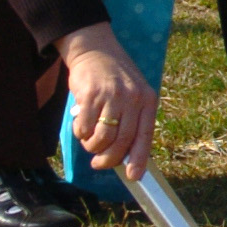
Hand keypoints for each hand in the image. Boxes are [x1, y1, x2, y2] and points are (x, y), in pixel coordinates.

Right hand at [58, 23, 159, 179]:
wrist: (96, 51)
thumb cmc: (115, 79)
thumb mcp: (133, 95)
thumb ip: (132, 120)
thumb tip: (126, 156)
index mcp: (147, 100)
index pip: (145, 135)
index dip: (139, 159)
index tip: (133, 176)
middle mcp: (132, 99)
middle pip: (122, 142)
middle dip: (108, 159)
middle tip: (98, 163)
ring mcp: (111, 97)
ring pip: (102, 138)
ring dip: (92, 146)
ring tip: (89, 141)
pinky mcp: (90, 96)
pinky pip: (84, 128)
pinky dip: (80, 133)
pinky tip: (81, 125)